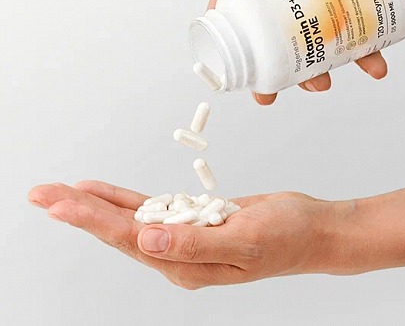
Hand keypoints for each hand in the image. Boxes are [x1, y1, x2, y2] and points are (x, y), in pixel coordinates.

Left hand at [28, 182, 339, 288]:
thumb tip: (146, 241)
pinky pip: (152, 209)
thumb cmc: (288, 236)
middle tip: (41, 194)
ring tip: (62, 192)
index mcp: (188, 265)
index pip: (128, 240)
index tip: (58, 201)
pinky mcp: (193, 221)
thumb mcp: (246, 240)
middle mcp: (179, 256)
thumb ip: (195, 244)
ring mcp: (184, 238)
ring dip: (96, 205)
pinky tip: (104, 192)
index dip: (91, 218)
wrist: (311, 229)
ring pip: (130, 219)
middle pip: (119, 231)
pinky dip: (125, 199)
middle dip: (79, 211)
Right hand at [208, 0, 404, 104]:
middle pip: (272, 32)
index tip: (220, 42)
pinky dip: (364, 62)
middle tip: (267, 91)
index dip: (225, 12)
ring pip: (310, 49)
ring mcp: (331, 9)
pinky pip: (354, 50)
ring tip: (322, 83)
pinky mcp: (359, 21)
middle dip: (265, 66)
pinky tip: (375, 66)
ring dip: (311, 73)